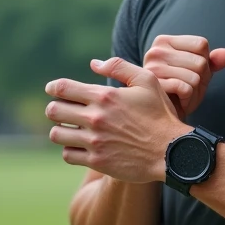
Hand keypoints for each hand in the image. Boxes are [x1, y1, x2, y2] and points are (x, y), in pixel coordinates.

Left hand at [45, 57, 185, 182]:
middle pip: (54, 111)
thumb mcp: (147, 82)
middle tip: (62, 111)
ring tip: (69, 130)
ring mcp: (95, 141)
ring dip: (61, 130)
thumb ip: (119, 67)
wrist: (171, 151)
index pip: (63, 88)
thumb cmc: (161, 114)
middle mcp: (96, 118)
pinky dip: (70, 150)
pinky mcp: (97, 161)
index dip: (53, 87)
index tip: (52, 89)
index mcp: (105, 96)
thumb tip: (94, 63)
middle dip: (55, 108)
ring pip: (57, 135)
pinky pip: (68, 155)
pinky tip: (80, 146)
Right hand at [143, 35, 224, 119]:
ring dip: (195, 91)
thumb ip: (213, 61)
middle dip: (201, 79)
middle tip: (187, 86)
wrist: (164, 114)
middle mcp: (156, 51)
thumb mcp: (200, 72)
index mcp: (165, 41)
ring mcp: (153, 68)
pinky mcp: (155, 85)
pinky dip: (188, 99)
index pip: (201, 44)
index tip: (192, 71)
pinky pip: (186, 89)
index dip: (205, 61)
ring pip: (195, 77)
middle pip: (200, 62)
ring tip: (183, 94)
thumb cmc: (180, 89)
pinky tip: (179, 100)